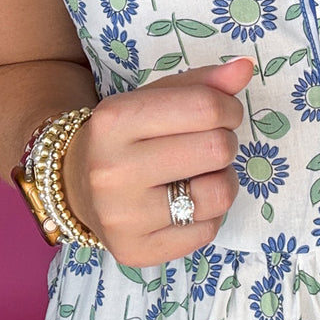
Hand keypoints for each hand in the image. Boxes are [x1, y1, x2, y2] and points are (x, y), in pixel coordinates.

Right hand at [60, 56, 253, 266]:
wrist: (74, 184)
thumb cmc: (126, 136)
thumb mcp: (154, 98)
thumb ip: (202, 83)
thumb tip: (245, 68)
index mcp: (115, 120)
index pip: (205, 108)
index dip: (229, 108)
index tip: (223, 114)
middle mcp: (112, 170)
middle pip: (216, 149)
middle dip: (224, 143)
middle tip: (207, 146)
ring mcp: (121, 216)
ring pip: (218, 194)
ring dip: (222, 181)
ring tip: (200, 175)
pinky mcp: (135, 251)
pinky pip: (207, 231)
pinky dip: (208, 215)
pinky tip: (186, 204)